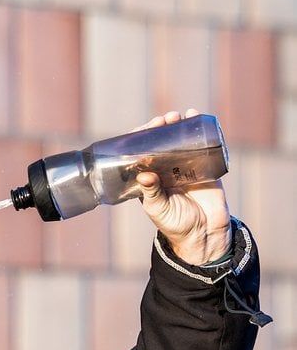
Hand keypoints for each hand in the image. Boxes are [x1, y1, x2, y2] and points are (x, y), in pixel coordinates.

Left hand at [133, 109, 232, 265]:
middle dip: (162, 128)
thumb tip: (144, 174)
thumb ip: (151, 192)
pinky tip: (197, 118)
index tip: (144, 127)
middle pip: (162, 142)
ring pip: (181, 140)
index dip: (142, 138)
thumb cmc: (175, 223)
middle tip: (164, 120)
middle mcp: (167, 169)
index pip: (142, 152)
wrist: (204, 234)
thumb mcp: (158, 208)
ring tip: (179, 116)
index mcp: (150, 177)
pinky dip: (201, 132)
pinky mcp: (206, 168)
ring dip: (180, 125)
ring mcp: (187, 166)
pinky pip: (203, 146)